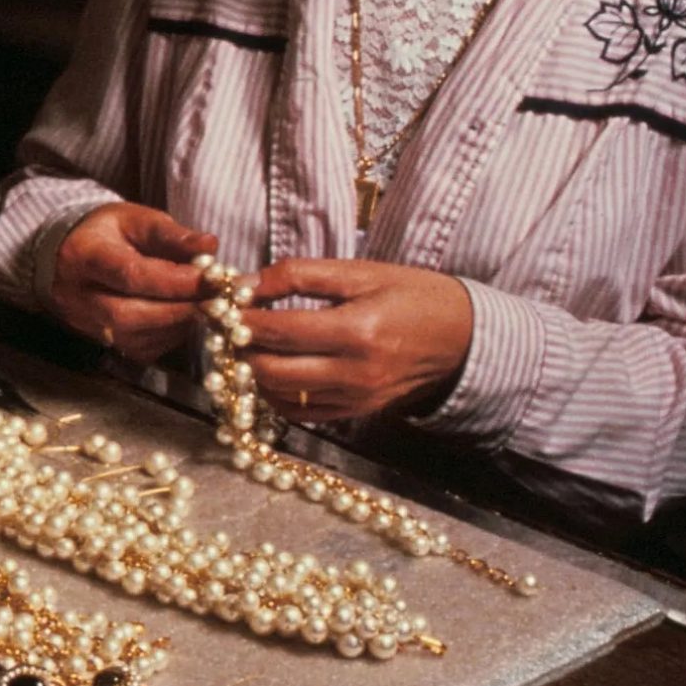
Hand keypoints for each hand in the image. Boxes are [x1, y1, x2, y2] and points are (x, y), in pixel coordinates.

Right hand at [51, 202, 219, 362]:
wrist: (69, 253)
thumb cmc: (109, 231)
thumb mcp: (137, 219)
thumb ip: (171, 234)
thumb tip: (209, 246)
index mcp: (83, 255)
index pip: (130, 275)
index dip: (175, 281)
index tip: (211, 278)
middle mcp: (77, 295)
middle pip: (128, 314)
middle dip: (178, 309)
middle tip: (216, 300)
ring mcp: (84, 322)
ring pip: (135, 336)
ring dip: (177, 324)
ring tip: (205, 305)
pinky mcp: (100, 341)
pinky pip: (140, 348)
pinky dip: (169, 336)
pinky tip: (183, 317)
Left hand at [239, 258, 473, 422]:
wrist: (465, 338)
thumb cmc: (415, 296)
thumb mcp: (363, 272)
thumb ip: (302, 275)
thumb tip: (248, 284)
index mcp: (357, 330)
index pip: (278, 330)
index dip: (240, 317)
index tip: (220, 303)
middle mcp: (355, 372)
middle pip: (270, 369)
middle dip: (240, 347)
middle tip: (228, 325)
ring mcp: (355, 398)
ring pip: (279, 395)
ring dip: (252, 371)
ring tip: (246, 345)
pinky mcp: (356, 412)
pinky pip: (300, 412)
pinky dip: (276, 394)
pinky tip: (271, 370)